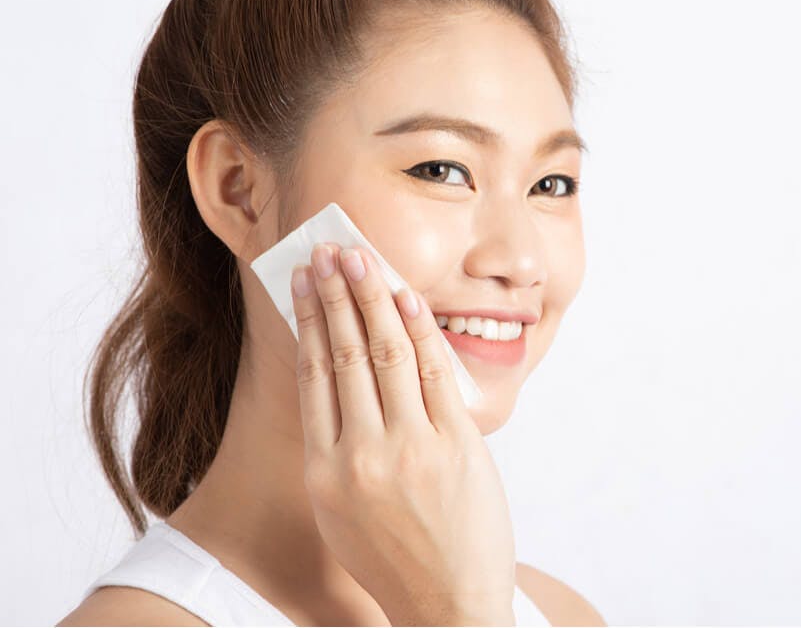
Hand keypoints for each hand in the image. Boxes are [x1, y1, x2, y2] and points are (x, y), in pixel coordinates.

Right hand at [289, 242, 515, 625]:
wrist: (448, 603)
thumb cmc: (392, 556)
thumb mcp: (342, 509)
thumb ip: (339, 446)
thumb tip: (344, 375)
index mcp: (323, 472)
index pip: (314, 375)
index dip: (307, 320)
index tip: (301, 281)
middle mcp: (361, 455)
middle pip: (346, 354)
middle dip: (336, 294)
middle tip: (329, 251)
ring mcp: (411, 449)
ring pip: (388, 354)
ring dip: (373, 298)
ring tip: (362, 259)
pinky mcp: (456, 446)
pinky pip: (434, 373)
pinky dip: (419, 329)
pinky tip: (406, 296)